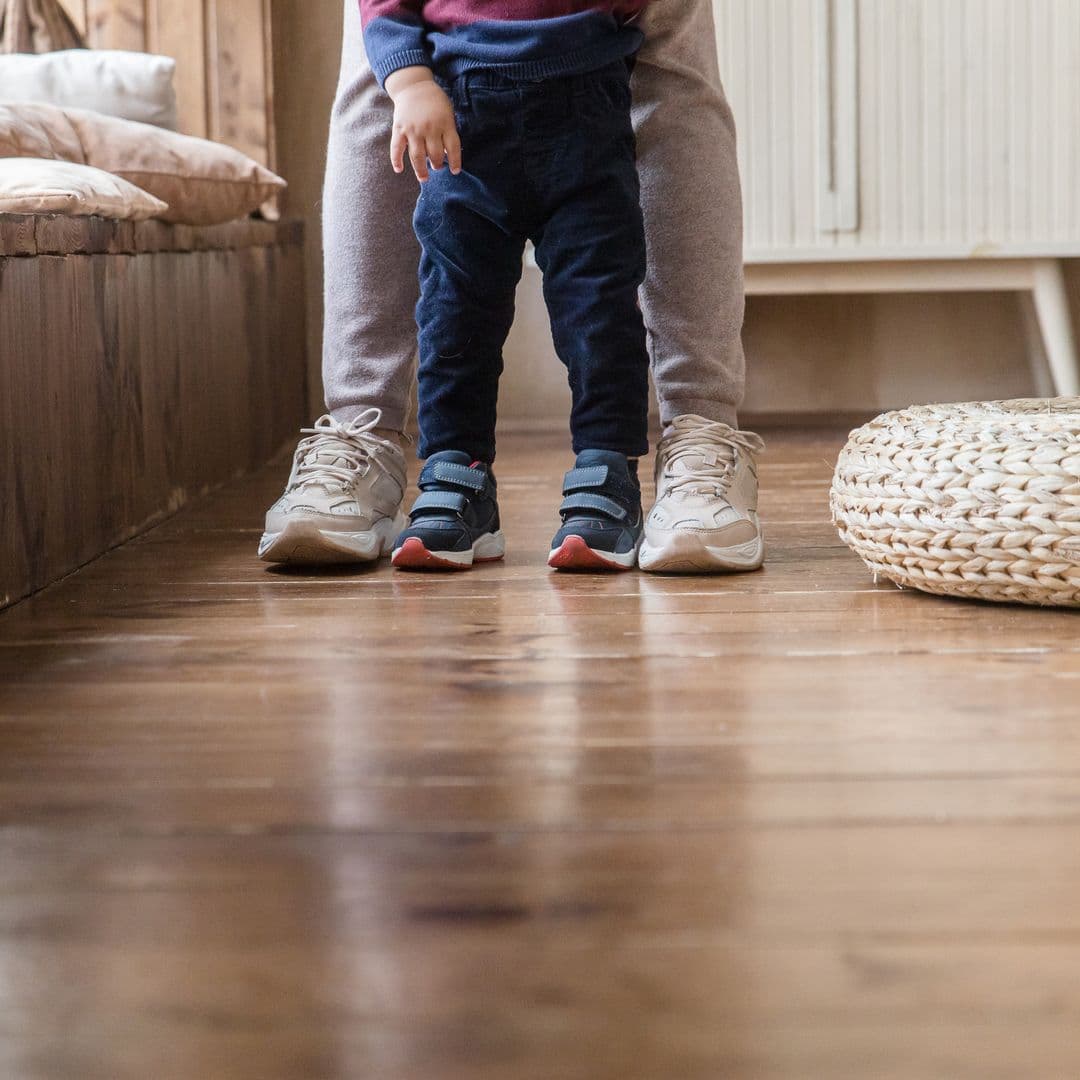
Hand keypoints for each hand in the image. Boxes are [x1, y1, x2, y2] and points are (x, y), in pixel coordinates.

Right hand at [386, 67, 461, 181]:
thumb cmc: (434, 101)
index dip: (455, 162)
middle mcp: (429, 128)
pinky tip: (399, 170)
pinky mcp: (399, 129)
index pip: (453, 148)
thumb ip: (448, 132)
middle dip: (437, 165)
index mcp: (445, 123)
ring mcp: (413, 129)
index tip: (455, 171)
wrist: (413, 85)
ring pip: (417, 156)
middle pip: (435, 155)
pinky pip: (396, 148)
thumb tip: (447, 155)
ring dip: (420, 170)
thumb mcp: (447, 113)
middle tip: (437, 167)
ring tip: (424, 178)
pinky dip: (396, 160)